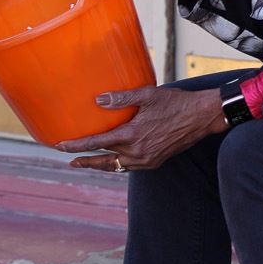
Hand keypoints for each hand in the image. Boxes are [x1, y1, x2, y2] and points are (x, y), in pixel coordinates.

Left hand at [59, 86, 225, 171]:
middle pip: (103, 161)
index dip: (76, 146)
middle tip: (70, 161)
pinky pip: (130, 167)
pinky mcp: (155, 161)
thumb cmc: (175, 103)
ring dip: (101, 165)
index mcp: (132, 136)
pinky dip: (118, 165)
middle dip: (85, 161)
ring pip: (117, 167)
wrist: (202, 117)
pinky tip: (114, 160)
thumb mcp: (147, 95)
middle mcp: (137, 152)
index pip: (96, 144)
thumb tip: (98, 100)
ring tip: (88, 162)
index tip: (60, 146)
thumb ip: (121, 99)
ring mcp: (147, 159)